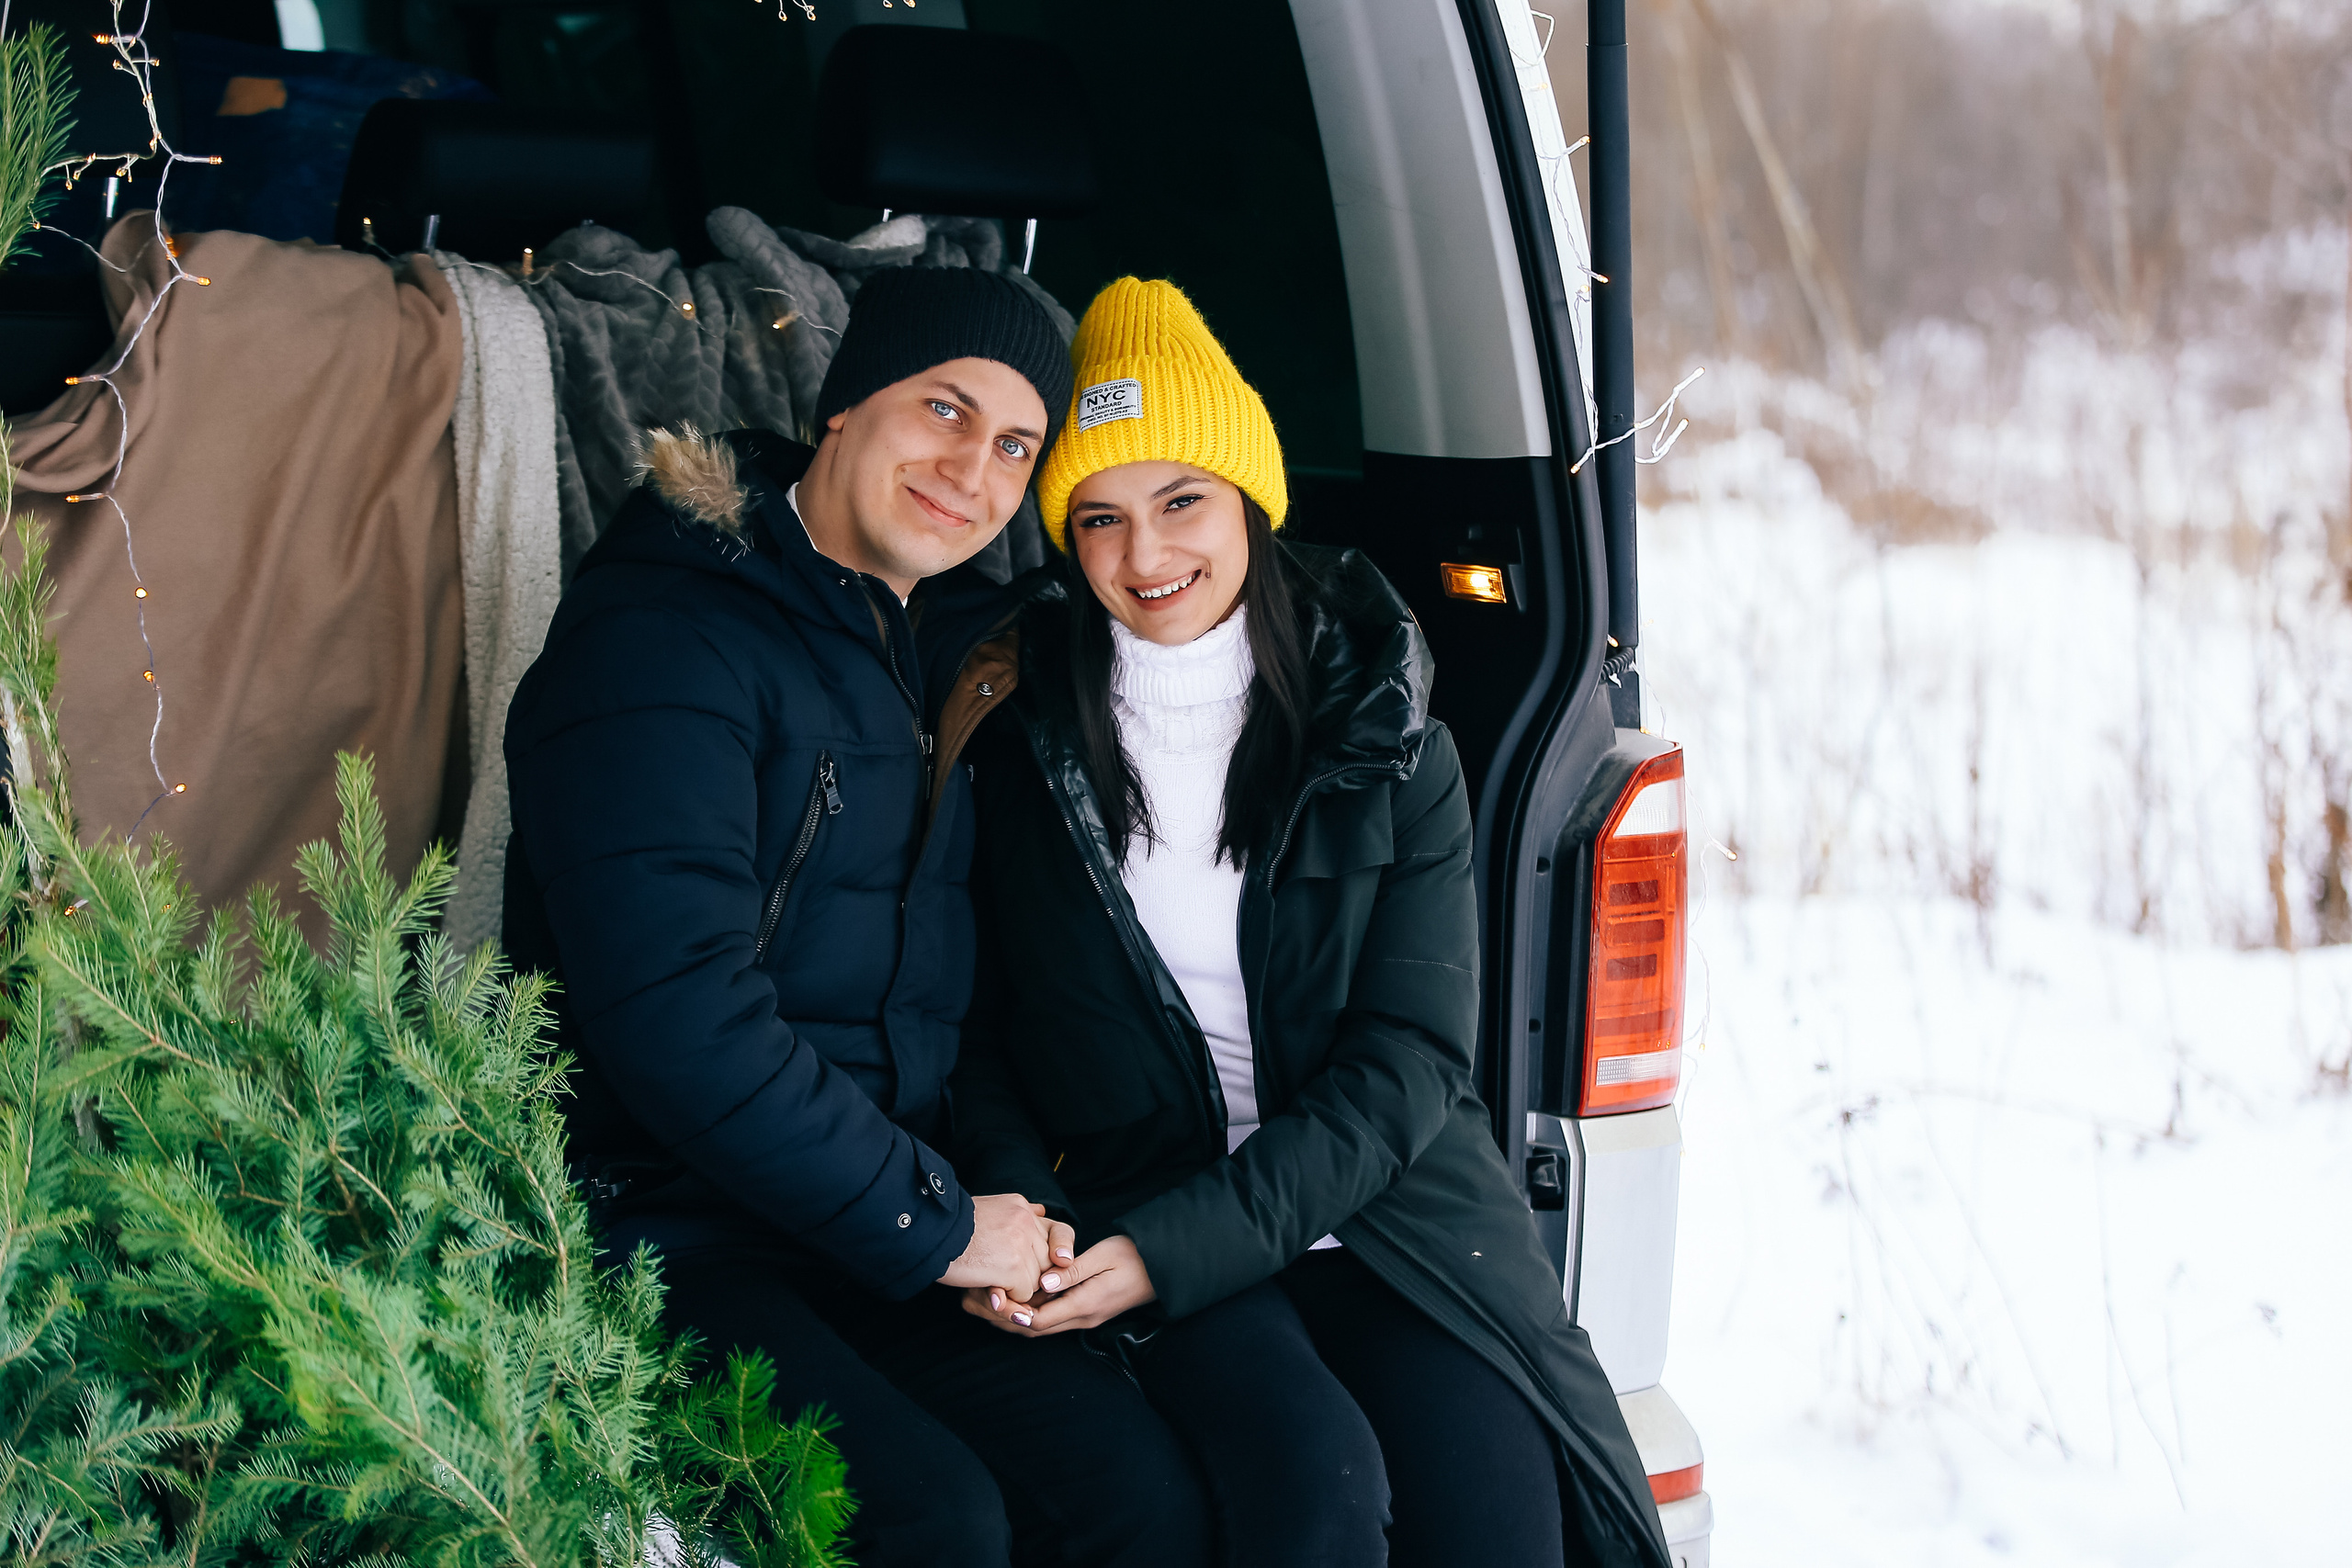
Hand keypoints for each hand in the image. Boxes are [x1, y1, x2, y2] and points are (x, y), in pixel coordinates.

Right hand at [937, 1196, 1073, 1297]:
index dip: (1062, 1249)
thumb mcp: (988, 1210)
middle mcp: (1025, 1221)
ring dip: (1017, 1286)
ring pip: (1037, 1279)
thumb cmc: (950, 1228)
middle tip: (1006, 1277)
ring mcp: (1020, 1243)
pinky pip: (1024, 1293)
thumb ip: (1016, 1216)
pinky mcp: (1013, 1266)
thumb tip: (1040, 1210)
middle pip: (1047, 1260)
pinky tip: (988, 1284)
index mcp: (1020, 1207)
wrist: (928, 1234)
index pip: (1060, 1229)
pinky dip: (1008, 1296)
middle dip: (1032, 1273)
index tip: (1062, 1261)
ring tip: (990, 1277)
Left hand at [960, 1234, 1155, 1336]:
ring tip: (984, 1302)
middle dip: (1002, 1319)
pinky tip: (1012, 1300)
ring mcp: (1084, 1318)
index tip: (989, 1298)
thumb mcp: (1104, 1255)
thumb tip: (1043, 1284)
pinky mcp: (1085, 1312)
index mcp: (1085, 1305)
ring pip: (1040, 1327)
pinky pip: (1050, 1320)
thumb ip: (1073, 1271)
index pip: (1038, 1320)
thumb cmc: (1134, 1255)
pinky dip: (1027, 1313)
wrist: (1162, 1267)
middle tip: (974, 1303)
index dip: (1011, 1314)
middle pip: (1033, 1329)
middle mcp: (1082, 1318)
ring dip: (1012, 1318)